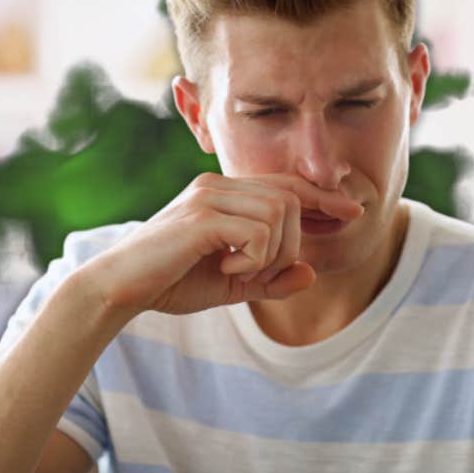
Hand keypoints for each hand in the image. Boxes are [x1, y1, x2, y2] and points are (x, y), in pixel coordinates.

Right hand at [86, 172, 363, 315]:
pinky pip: (258, 231)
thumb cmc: (169, 283)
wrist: (118, 289)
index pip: (287, 184)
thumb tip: (311, 273)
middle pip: (290, 200)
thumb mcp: (230, 284)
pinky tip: (226, 269)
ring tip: (238, 272)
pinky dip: (253, 258)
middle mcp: (217, 184)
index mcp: (224, 192)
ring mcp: (208, 196)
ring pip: (279, 214)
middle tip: (256, 274)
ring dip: (271, 254)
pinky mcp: (201, 216)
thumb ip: (270, 279)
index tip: (354, 212)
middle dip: (290, 244)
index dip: (324, 197)